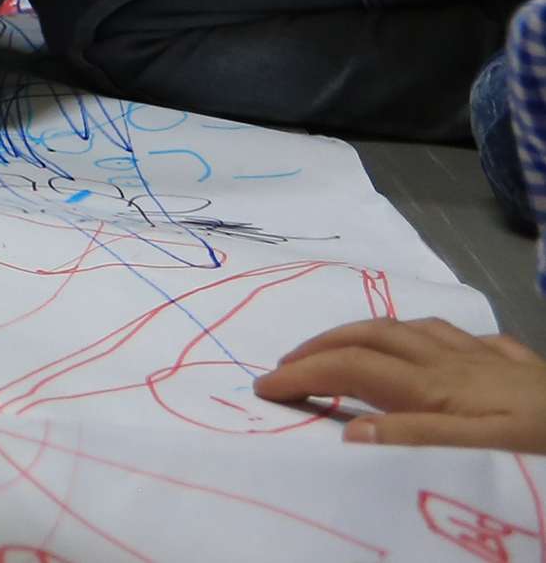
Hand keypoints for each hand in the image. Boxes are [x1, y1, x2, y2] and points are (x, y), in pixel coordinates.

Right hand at [254, 318, 545, 449]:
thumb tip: (347, 429)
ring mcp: (486, 358)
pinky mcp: (518, 364)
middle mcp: (454, 362)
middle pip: (371, 336)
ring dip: (363, 331)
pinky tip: (433, 345)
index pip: (351, 369)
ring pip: (410, 327)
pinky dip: (428, 334)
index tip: (262, 388)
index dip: (303, 375)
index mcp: (437, 386)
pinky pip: (463, 336)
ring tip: (340, 346)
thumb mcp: (485, 454)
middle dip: (320, 345)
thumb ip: (417, 440)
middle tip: (286, 366)